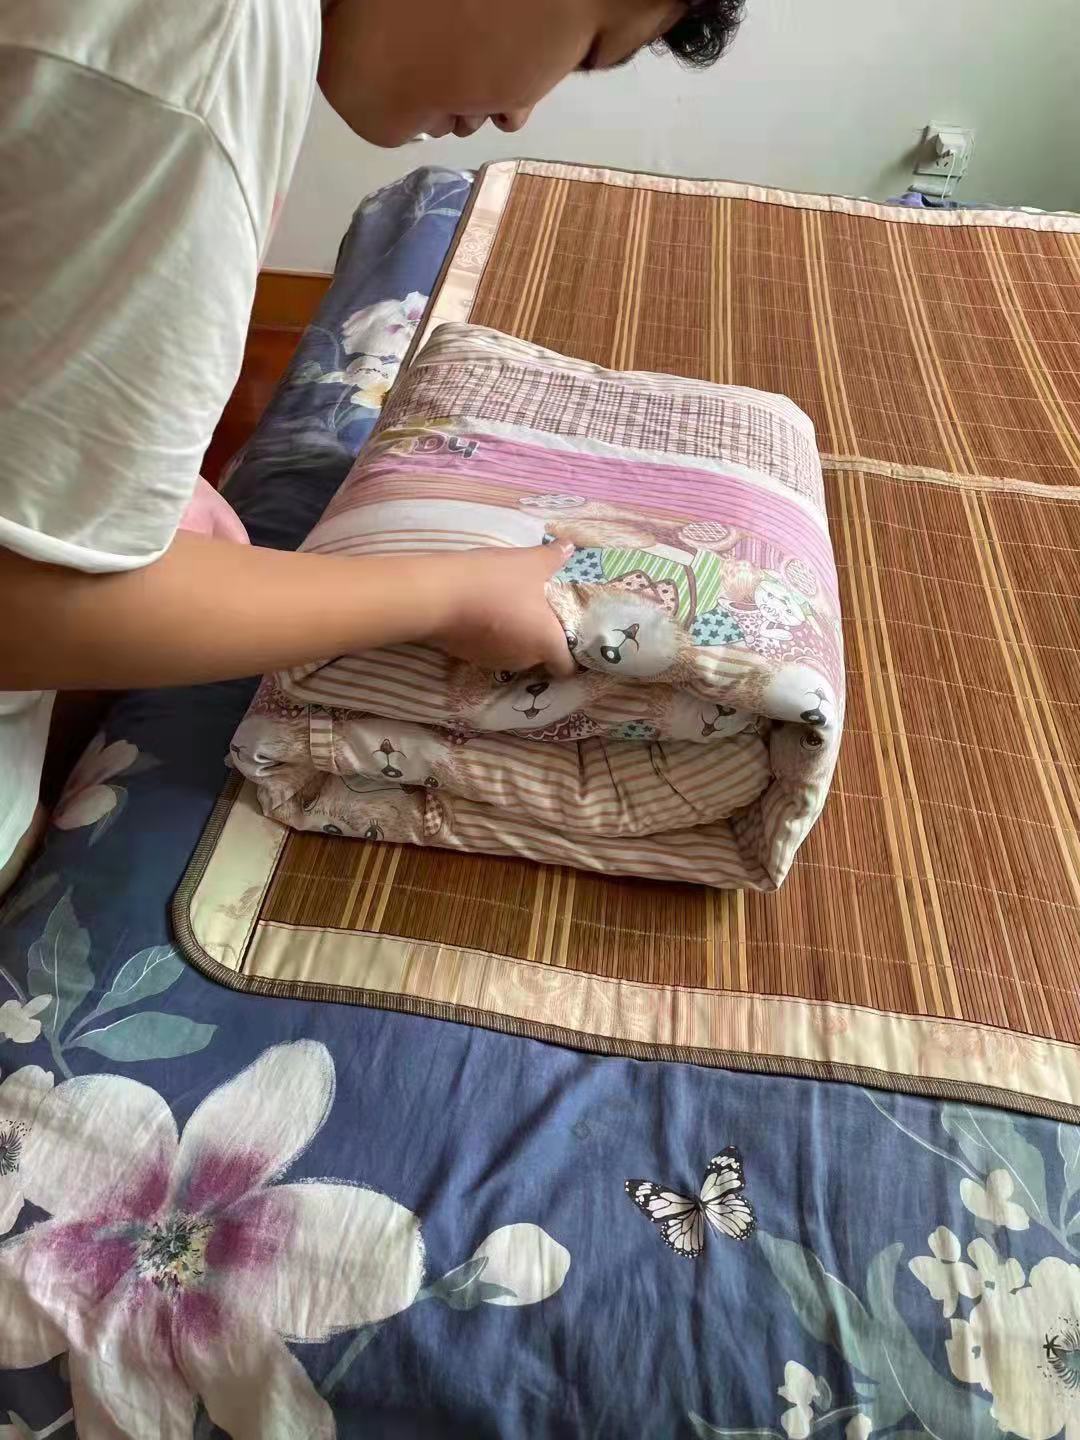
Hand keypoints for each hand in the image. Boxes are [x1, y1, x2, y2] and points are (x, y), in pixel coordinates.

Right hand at [429, 543, 576, 677]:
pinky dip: (491, 635)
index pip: (567, 667)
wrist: (439, 597)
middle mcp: (524, 660)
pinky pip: (490, 648)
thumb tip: (569, 546)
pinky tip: (485, 612)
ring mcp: (494, 661)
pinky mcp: (469, 657)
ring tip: (511, 609)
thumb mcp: (529, 562)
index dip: (572, 655)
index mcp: (547, 644)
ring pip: (514, 652)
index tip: (570, 636)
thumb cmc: (496, 581)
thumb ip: (553, 557)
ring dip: (515, 636)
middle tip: (540, 612)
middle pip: (541, 657)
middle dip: (541, 639)